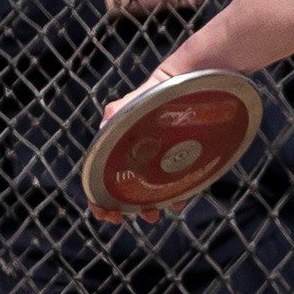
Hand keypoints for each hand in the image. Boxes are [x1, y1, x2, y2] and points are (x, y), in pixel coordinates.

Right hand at [88, 65, 187, 225]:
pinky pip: (177, 183)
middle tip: (129, 216)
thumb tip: (104, 126)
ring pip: (150, 190)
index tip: (102, 211)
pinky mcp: (186, 158)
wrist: (195, 77)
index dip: (98, 198)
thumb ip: (118, 112)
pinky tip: (178, 201)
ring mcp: (163, 159)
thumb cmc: (162, 88)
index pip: (103, 177)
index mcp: (123, 145)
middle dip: (123, 207)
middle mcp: (141, 155)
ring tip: (152, 214)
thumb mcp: (138, 99)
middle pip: (125, 188)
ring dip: (147, 206)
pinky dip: (174, 195)